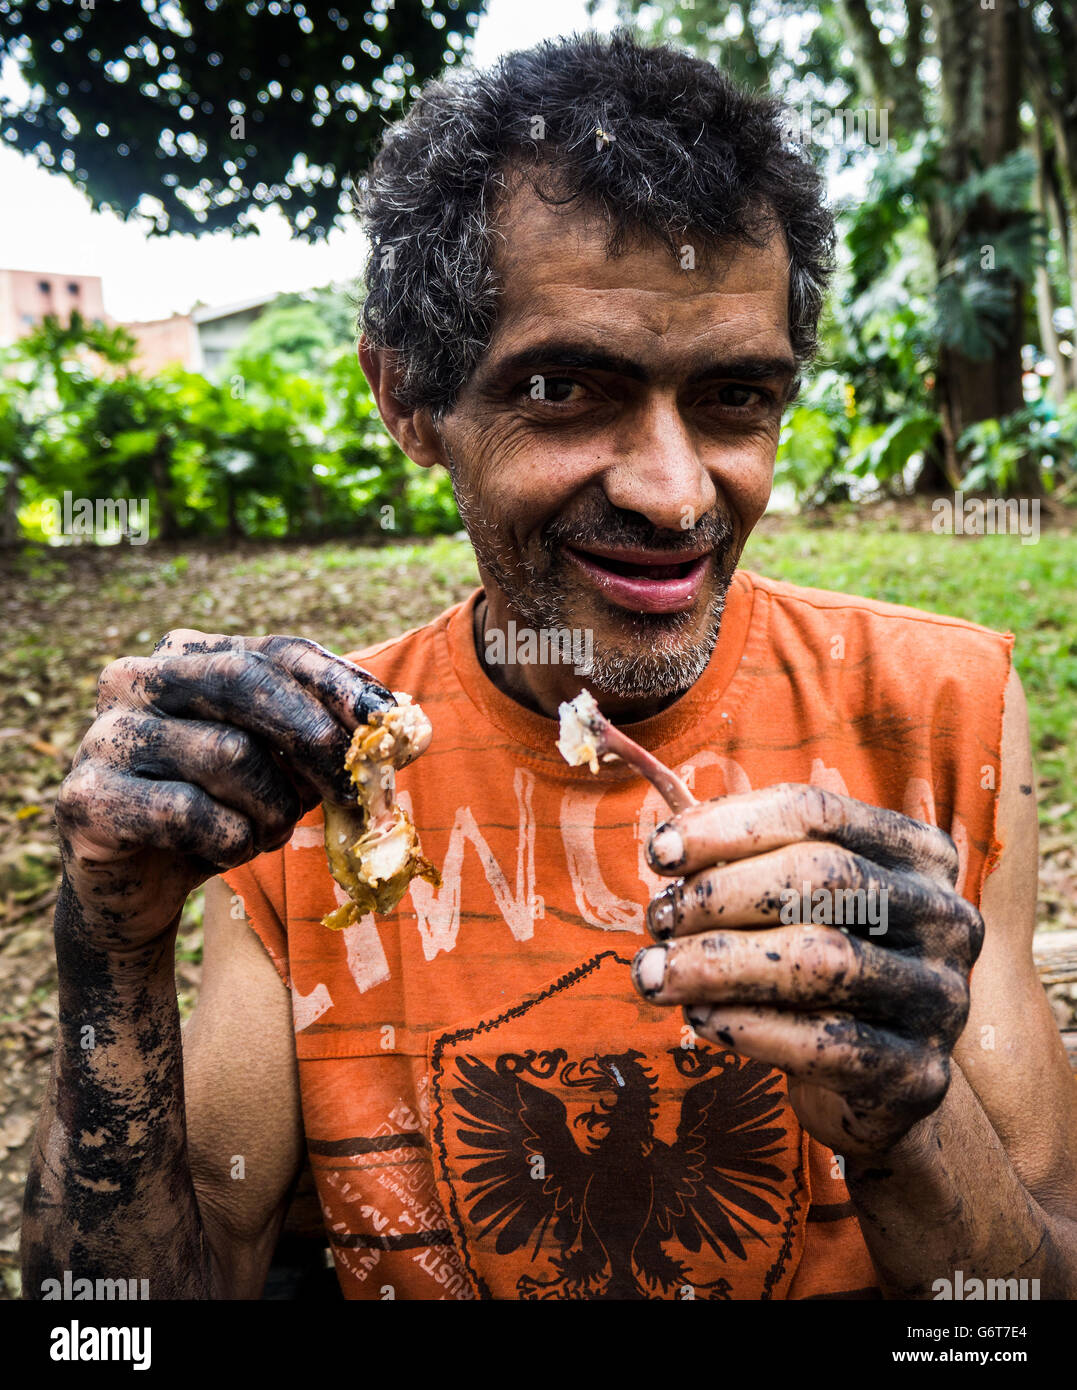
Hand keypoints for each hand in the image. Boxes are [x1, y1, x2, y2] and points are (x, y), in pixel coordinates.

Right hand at [55, 630, 394, 951]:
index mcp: (189, 654)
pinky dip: (228, 841)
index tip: (393, 724)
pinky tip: (223, 850)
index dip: (343, 684)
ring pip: (228, 754)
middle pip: (248, 680)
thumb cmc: (222, 811)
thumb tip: (413, 728)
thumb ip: (336, 742)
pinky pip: (188, 812)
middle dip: (316, 738)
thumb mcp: (286, 770)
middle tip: (354, 790)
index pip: (281, 650)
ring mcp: (105, 733)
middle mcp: (136, 677)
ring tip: (264, 833)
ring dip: (270, 810)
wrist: (137, 888)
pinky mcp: (86, 797)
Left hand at [632, 783, 983, 1158]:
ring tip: (654, 973)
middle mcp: (945, 918)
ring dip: (718, 963)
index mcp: (918, 855)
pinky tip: (699, 1018)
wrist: (878, 1085)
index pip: (818, 812)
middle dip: (722, 894)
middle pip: (824, 877)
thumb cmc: (820, 967)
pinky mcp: (918, 1073)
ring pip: (821, 961)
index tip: (658, 852)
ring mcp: (941, 998)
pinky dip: (747, 1027)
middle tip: (658, 919)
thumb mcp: (795, 906)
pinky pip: (823, 1044)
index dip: (729, 825)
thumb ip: (743, 865)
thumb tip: (667, 847)